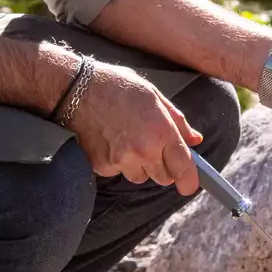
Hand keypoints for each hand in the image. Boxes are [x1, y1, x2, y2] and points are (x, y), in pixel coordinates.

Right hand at [65, 62, 203, 194]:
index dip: (189, 182)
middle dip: (161, 166)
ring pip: (139, 176)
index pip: (183, 169)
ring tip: (125, 139)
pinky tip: (108, 140)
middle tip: (150, 146)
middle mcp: (143, 150)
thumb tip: (195, 140)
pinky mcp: (102, 166)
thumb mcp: (153, 96)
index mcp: (161, 131)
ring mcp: (121, 161)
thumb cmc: (116, 86)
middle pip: (163, 178)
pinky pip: (117, 172)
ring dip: (137, 165)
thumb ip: (177, 121)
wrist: (76, 89)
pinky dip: (115, 162)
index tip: (189, 185)